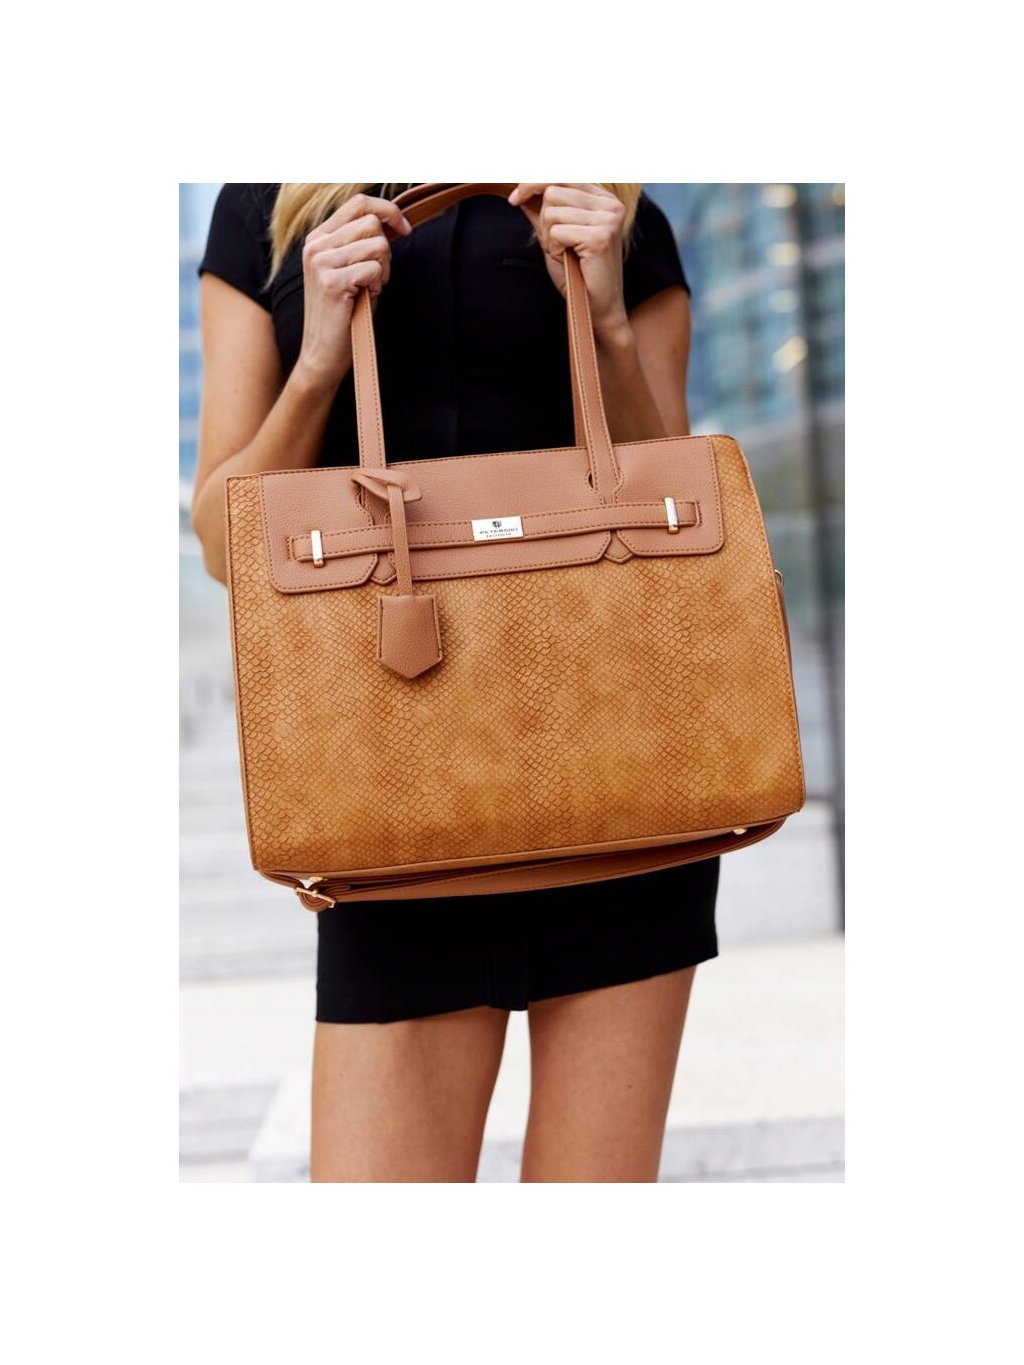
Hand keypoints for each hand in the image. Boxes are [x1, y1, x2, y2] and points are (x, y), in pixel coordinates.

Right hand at [294, 193, 411, 389]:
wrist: (324, 353)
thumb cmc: (345, 312)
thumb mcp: (353, 269)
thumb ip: (365, 242)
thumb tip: (395, 220)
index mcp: (319, 237)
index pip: (359, 203)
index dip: (389, 210)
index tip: (405, 229)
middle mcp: (316, 245)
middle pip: (372, 223)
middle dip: (386, 251)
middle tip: (376, 278)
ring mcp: (321, 262)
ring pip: (377, 245)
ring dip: (383, 270)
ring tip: (368, 289)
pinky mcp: (332, 281)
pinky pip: (374, 268)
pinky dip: (378, 285)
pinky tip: (365, 298)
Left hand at [509, 183, 629, 340]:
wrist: (597, 309)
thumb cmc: (578, 276)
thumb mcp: (555, 237)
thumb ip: (541, 212)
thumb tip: (519, 190)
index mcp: (603, 199)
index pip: (562, 175)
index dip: (534, 183)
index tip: (514, 199)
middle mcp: (611, 204)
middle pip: (554, 190)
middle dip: (544, 219)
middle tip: (556, 245)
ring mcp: (609, 218)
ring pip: (552, 210)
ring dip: (549, 236)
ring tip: (565, 253)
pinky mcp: (601, 236)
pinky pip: (557, 230)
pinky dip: (554, 247)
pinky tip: (567, 259)